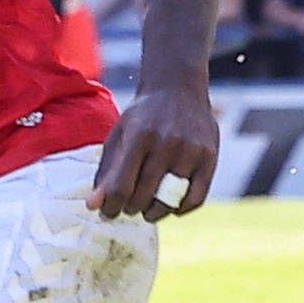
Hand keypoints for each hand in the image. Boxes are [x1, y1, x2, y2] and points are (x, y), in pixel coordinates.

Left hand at [90, 83, 217, 220]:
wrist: (178, 89)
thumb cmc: (143, 117)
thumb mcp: (119, 135)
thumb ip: (105, 171)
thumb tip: (93, 206)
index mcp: (139, 136)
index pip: (121, 186)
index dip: (111, 207)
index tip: (107, 213)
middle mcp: (167, 143)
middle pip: (144, 195)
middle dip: (130, 209)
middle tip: (127, 209)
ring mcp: (191, 151)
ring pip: (170, 200)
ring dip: (154, 213)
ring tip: (146, 210)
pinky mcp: (210, 158)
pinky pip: (196, 198)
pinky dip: (181, 209)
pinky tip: (170, 207)